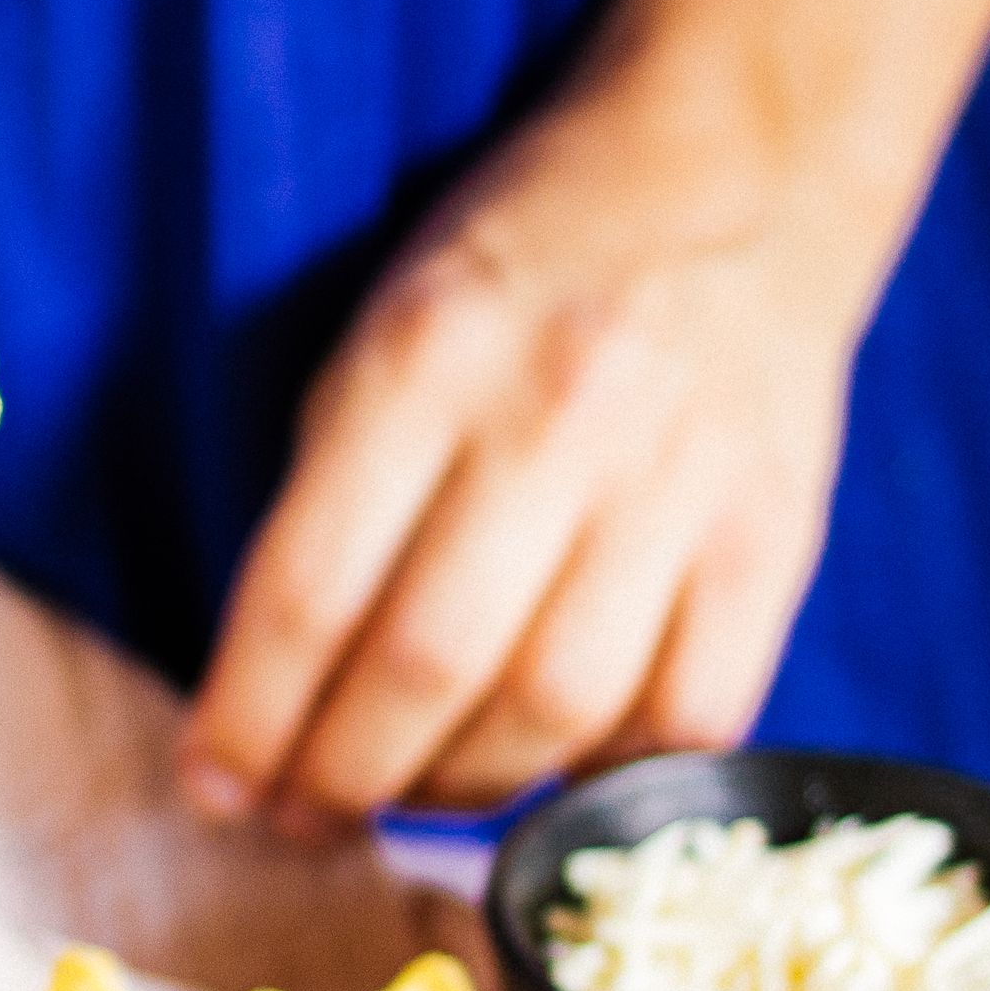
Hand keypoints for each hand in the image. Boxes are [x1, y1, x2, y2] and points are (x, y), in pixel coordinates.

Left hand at [180, 79, 873, 826]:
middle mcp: (556, 420)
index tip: (214, 787)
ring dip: (459, 795)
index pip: (310, 589)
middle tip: (299, 816)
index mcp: (425, 359)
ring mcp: (678, 484)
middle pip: (426, 668)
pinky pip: (687, 717)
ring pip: (554, 710)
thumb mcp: (388, 335)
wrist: (737, 173)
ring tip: (406, 799)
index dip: (249, 720)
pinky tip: (544, 769)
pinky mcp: (775, 539)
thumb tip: (272, 693)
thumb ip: (332, 499)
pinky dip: (603, 774)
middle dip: (340, 779)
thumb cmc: (526, 267)